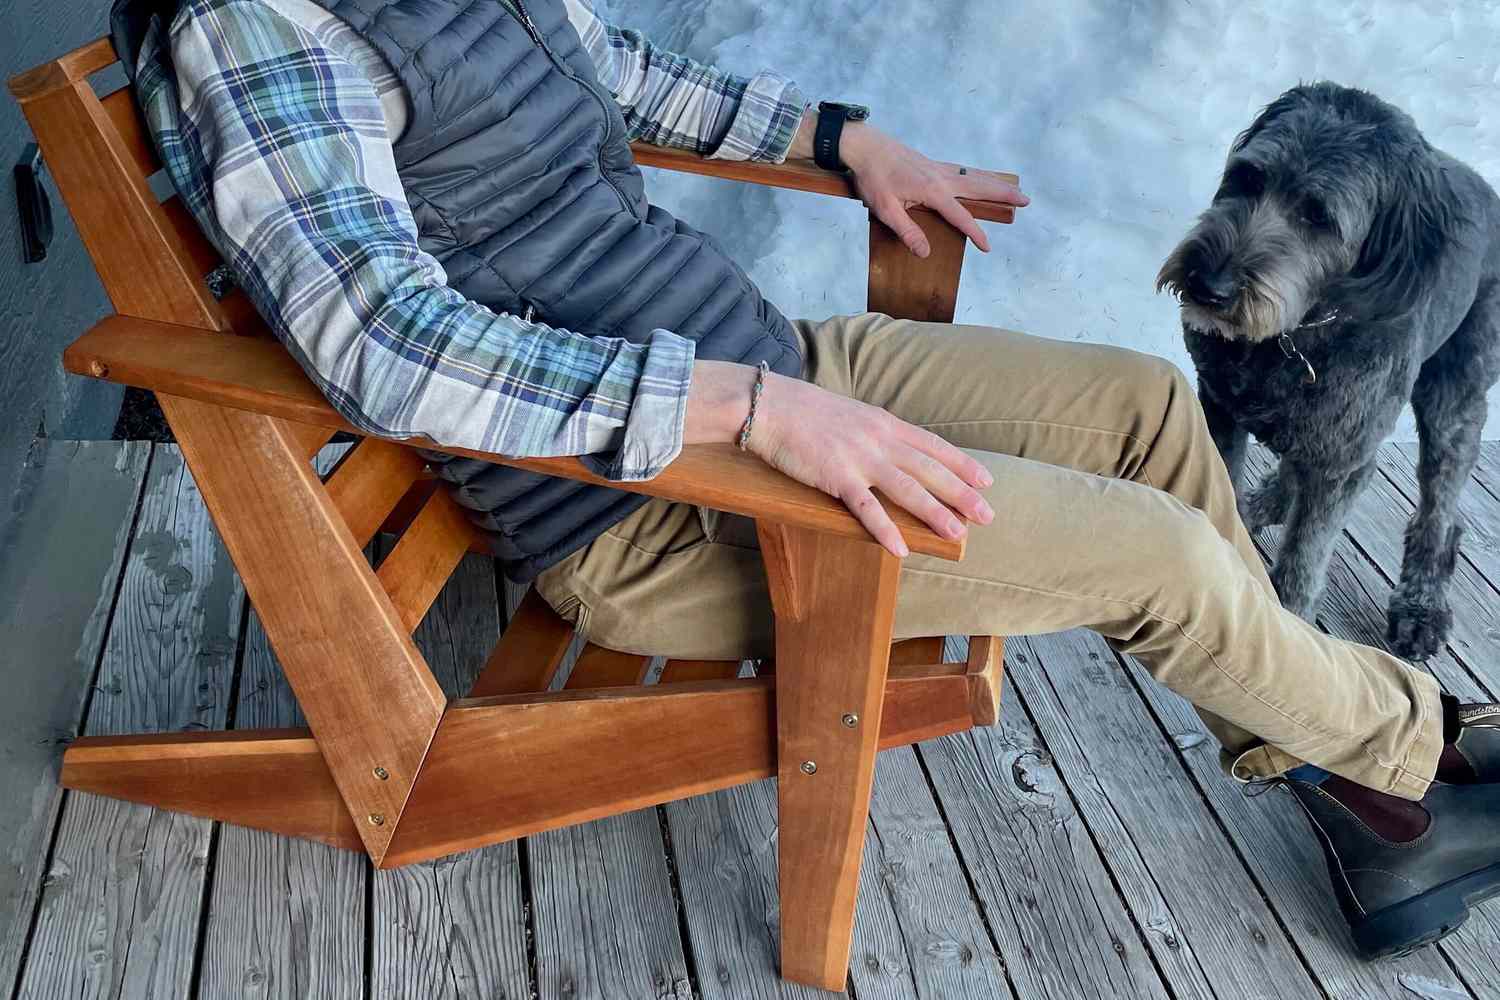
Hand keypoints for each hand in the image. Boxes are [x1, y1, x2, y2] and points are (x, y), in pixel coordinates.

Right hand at [685, 361, 993, 556]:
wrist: (769, 406)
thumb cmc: (803, 411)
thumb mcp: (849, 415)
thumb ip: (872, 432)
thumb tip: (891, 448)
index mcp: (884, 423)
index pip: (933, 446)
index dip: (962, 464)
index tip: (987, 481)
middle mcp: (880, 439)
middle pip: (930, 469)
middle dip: (962, 494)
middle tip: (988, 515)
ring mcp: (859, 458)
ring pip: (907, 488)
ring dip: (935, 513)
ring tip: (957, 534)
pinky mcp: (836, 476)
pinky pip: (866, 507)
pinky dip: (885, 529)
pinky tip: (901, 549)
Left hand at [840, 123, 1028, 257]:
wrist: (865, 146)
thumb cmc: (873, 178)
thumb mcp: (885, 210)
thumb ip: (907, 231)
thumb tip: (925, 252)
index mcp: (933, 191)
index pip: (960, 216)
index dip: (975, 233)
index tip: (987, 247)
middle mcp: (941, 177)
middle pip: (980, 187)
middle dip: (1003, 195)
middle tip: (1026, 200)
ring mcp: (938, 168)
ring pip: (974, 176)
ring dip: (996, 183)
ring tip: (1015, 188)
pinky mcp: (932, 164)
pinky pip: (963, 171)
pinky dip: (978, 175)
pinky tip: (981, 178)